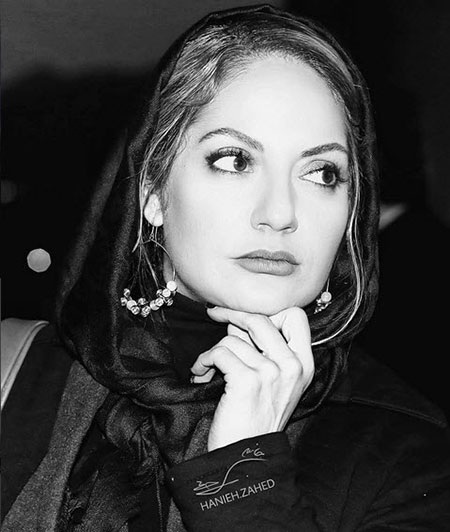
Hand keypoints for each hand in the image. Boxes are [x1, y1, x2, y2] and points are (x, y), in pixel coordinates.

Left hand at [190, 307, 314, 450]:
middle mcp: (292, 365)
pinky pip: (219, 353)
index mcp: (304, 363)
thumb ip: (263, 348)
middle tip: (215, 315)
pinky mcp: (247, 381)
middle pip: (260, 318)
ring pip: (233, 338)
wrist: (246, 457)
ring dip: (213, 351)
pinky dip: (203, 361)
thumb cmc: (254, 417)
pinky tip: (201, 373)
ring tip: (207, 368)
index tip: (245, 314)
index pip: (295, 315)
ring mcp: (271, 373)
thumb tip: (237, 321)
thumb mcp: (273, 381)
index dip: (268, 309)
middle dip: (231, 314)